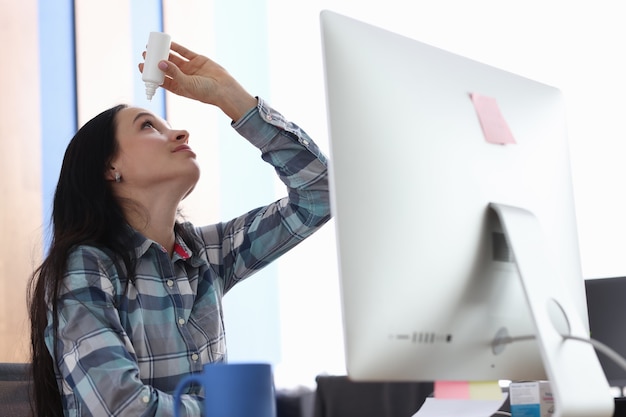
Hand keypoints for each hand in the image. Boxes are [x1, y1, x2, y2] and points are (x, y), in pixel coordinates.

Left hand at [139, 41, 256, 120]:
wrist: (224, 89)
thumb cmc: (205, 92)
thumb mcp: (187, 84)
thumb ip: (174, 73)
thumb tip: (160, 62)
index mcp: (178, 87)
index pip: (161, 79)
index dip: (150, 73)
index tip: (141, 66)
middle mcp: (182, 77)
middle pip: (165, 67)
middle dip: (155, 61)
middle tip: (145, 54)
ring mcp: (190, 68)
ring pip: (174, 58)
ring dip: (164, 53)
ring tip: (153, 46)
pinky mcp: (197, 60)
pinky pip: (184, 52)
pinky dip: (176, 47)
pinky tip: (168, 43)